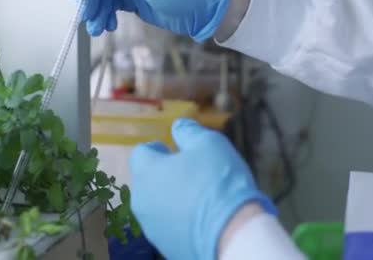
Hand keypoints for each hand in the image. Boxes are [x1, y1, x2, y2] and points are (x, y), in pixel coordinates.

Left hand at [129, 119, 275, 259]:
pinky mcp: (164, 246)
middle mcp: (141, 200)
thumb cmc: (218, 182)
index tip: (174, 152)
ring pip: (156, 204)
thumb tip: (178, 126)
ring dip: (170, 198)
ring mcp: (151, 226)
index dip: (158, 150)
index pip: (140, 153)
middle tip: (191, 174)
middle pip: (147, 180)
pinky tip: (200, 220)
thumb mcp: (209, 143)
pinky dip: (178, 220)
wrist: (232, 234)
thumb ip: (189, 132)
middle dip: (164, 174)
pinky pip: (167, 225)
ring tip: (198, 199)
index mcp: (146, 172)